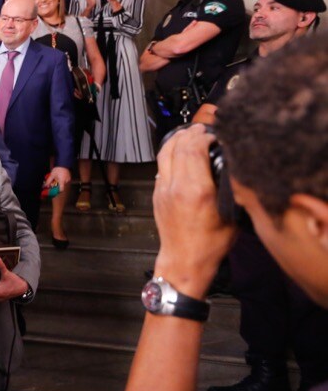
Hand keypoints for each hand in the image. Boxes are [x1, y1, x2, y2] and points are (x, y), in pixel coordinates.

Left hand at [46, 166, 71, 190]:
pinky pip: (65, 181)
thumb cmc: (57, 169)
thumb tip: (45, 186)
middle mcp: (66, 181)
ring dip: (59, 183)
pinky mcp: (69, 177)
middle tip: (53, 183)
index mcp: (62, 181)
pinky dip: (62, 180)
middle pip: (61, 186)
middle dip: (57, 186)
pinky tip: (59, 177)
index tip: (54, 191)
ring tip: (56, 178)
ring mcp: (68, 179)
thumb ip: (48, 181)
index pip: (61, 189)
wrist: (63, 163)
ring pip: (63, 184)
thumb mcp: (52, 175)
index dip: (57, 191)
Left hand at [152, 126, 235, 296]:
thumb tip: (233, 166)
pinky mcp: (157, 194)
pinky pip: (161, 165)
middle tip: (203, 128)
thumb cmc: (209, 244)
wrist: (184, 261)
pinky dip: (170, 153)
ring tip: (189, 133)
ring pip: (164, 153)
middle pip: (178, 147)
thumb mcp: (232, 215)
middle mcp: (175, 187)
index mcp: (195, 191)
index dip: (204, 136)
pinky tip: (180, 151)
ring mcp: (162, 190)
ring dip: (177, 139)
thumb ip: (231, 188)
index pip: (194, 149)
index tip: (215, 134)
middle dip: (191, 133)